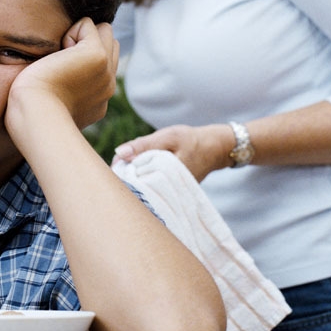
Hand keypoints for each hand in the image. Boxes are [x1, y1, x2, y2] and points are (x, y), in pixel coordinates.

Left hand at [7, 18, 119, 136]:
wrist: (34, 116)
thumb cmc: (31, 113)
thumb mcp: (53, 104)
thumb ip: (64, 92)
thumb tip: (58, 79)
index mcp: (99, 98)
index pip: (105, 62)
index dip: (84, 56)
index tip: (61, 73)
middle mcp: (108, 84)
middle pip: (110, 43)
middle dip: (87, 43)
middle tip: (62, 62)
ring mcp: (106, 70)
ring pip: (103, 30)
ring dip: (81, 36)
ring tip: (61, 58)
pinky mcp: (96, 55)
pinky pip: (88, 24)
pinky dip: (71, 31)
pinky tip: (59, 52)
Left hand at [112, 124, 233, 182]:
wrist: (215, 149)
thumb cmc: (191, 140)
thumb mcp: (168, 137)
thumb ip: (143, 145)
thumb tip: (119, 153)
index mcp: (165, 179)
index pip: (135, 183)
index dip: (122, 172)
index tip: (115, 163)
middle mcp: (167, 191)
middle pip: (138, 188)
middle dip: (127, 177)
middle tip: (120, 165)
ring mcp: (170, 192)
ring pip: (144, 186)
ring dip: (135, 176)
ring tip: (130, 166)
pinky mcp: (170, 189)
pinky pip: (152, 184)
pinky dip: (145, 176)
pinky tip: (142, 167)